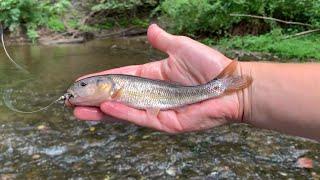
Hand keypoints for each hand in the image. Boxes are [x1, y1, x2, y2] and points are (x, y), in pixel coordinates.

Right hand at [73, 24, 241, 132]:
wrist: (230, 85)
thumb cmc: (210, 65)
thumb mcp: (182, 47)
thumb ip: (163, 41)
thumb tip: (150, 28)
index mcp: (153, 77)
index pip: (122, 79)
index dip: (103, 79)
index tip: (84, 80)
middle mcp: (152, 95)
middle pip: (118, 98)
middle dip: (95, 100)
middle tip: (72, 101)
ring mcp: (158, 110)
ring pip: (124, 112)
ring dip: (101, 111)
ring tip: (78, 110)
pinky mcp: (166, 122)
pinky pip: (141, 118)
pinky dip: (123, 113)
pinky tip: (105, 107)